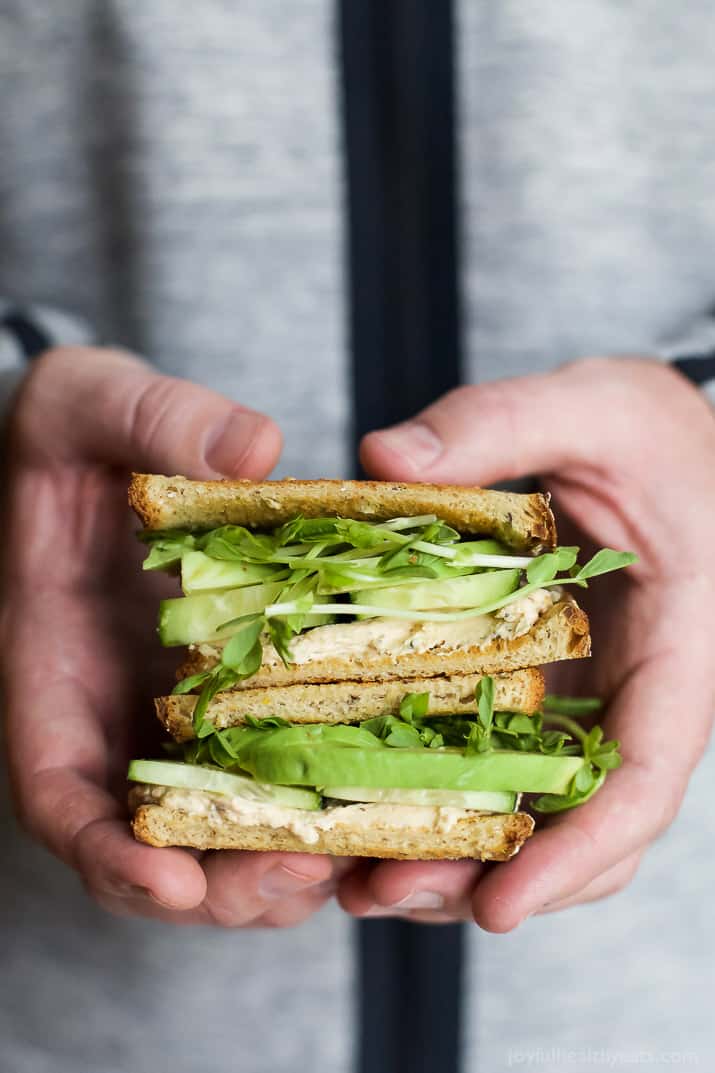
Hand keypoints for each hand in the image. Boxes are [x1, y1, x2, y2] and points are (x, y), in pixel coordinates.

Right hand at [0, 347, 344, 925]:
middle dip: (221, 881)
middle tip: (304, 875)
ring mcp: (174, 714)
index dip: (109, 855)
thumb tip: (256, 449)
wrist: (102, 444)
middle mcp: (112, 714)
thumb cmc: (73, 431)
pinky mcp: (233, 697)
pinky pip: (272, 766)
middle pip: (152, 843)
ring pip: (220, 823)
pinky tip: (383, 791)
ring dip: (278, 861)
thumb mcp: (91, 401)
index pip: (60, 793)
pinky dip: (315, 799)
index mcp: (54, 669)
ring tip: (354, 857)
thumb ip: (153, 418)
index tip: (173, 885)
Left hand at [339, 357, 714, 928]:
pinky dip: (442, 796)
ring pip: (535, 812)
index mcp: (679, 654)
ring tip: (357, 876)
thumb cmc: (658, 430)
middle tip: (383, 892)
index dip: (578, 854)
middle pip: (579, 828)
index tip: (501, 907)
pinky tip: (367, 800)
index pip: (646, 781)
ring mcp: (586, 701)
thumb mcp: (594, 405)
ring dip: (455, 855)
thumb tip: (384, 458)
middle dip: (489, 878)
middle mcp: (635, 699)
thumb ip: (500, 421)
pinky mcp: (543, 690)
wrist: (670, 444)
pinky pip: (501, 764)